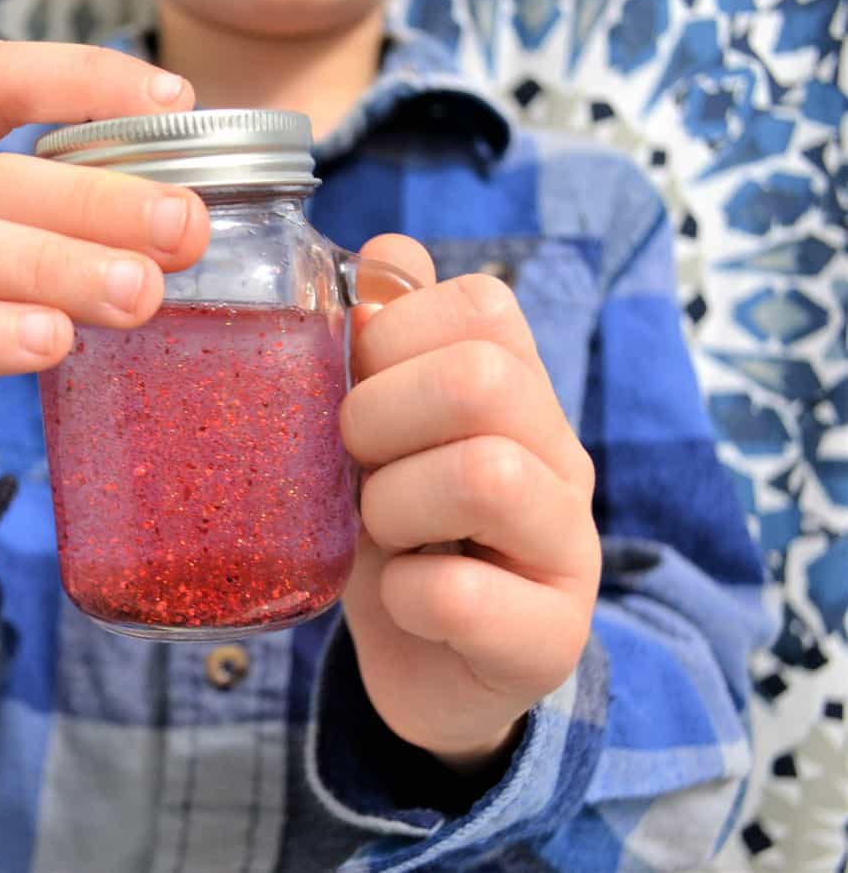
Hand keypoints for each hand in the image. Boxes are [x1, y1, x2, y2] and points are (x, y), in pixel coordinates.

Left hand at [339, 236, 601, 773]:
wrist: (433, 668)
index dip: (392, 334)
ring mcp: (566, 549)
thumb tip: (382, 250)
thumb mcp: (381, 433)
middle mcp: (559, 459)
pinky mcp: (548, 638)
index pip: (482, 304)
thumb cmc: (401, 534)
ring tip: (376, 531)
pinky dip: (405, 594)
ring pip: (485, 475)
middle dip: (380, 416)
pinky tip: (401, 600)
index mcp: (519, 394)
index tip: (353, 387)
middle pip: (483, 380)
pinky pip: (462, 593)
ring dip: (392, 503)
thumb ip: (385, 344)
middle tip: (351, 460)